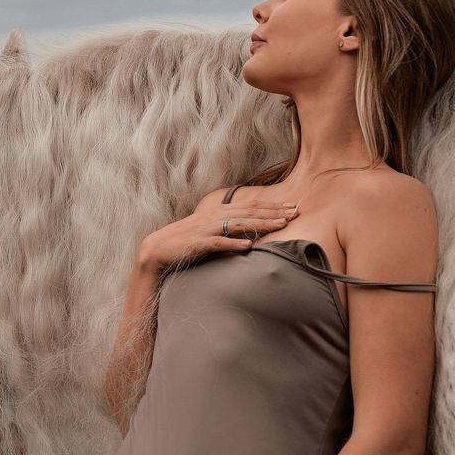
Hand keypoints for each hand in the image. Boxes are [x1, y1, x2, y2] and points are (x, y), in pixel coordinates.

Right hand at [139, 198, 299, 274]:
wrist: (158, 248)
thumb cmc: (185, 241)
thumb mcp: (208, 230)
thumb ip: (227, 228)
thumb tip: (248, 233)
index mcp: (218, 211)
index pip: (251, 206)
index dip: (272, 206)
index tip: (292, 206)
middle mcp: (215, 216)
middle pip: (250, 211)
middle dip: (274, 211)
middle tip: (296, 212)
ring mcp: (207, 229)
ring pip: (239, 224)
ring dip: (261, 224)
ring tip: (281, 225)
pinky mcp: (200, 243)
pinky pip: (220, 243)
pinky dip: (234, 244)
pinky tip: (249, 246)